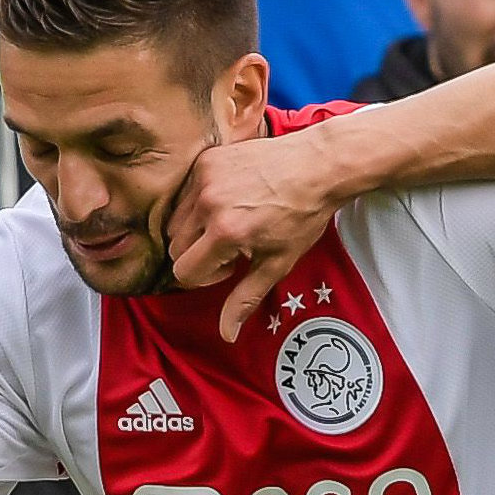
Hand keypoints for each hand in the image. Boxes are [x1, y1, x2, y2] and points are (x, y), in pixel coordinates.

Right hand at [168, 139, 340, 342]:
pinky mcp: (206, 160)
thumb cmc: (303, 217)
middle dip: (200, 255)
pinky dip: (200, 203)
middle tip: (234, 247)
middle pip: (175, 247)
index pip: (184, 271)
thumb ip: (245, 298)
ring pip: (176, 219)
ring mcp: (205, 177)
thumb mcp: (277, 264)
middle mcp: (208, 203)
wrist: (319, 167)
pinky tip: (232, 202)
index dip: (206, 276)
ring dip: (197, 229)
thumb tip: (227, 334)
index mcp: (224, 233)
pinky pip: (186, 192)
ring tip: (233, 224)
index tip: (233, 265)